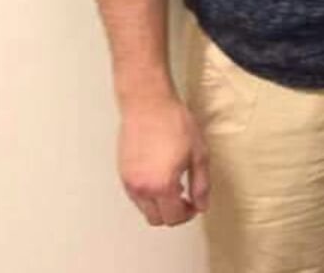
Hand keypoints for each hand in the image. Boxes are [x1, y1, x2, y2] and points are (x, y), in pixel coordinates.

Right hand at [119, 95, 209, 225]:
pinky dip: (149, 194)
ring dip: (160, 204)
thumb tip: (201, 204)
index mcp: (163, 185)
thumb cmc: (173, 122)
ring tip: (175, 184)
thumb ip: (201, 184)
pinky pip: (135, 196)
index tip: (195, 204)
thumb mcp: (198, 153)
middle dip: (173, 214)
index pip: (174, 217)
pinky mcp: (122, 173)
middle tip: (186, 199)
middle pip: (156, 219)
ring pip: (145, 209)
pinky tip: (161, 177)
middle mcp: (142, 188)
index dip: (188, 214)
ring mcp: (129, 182)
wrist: (148, 104)